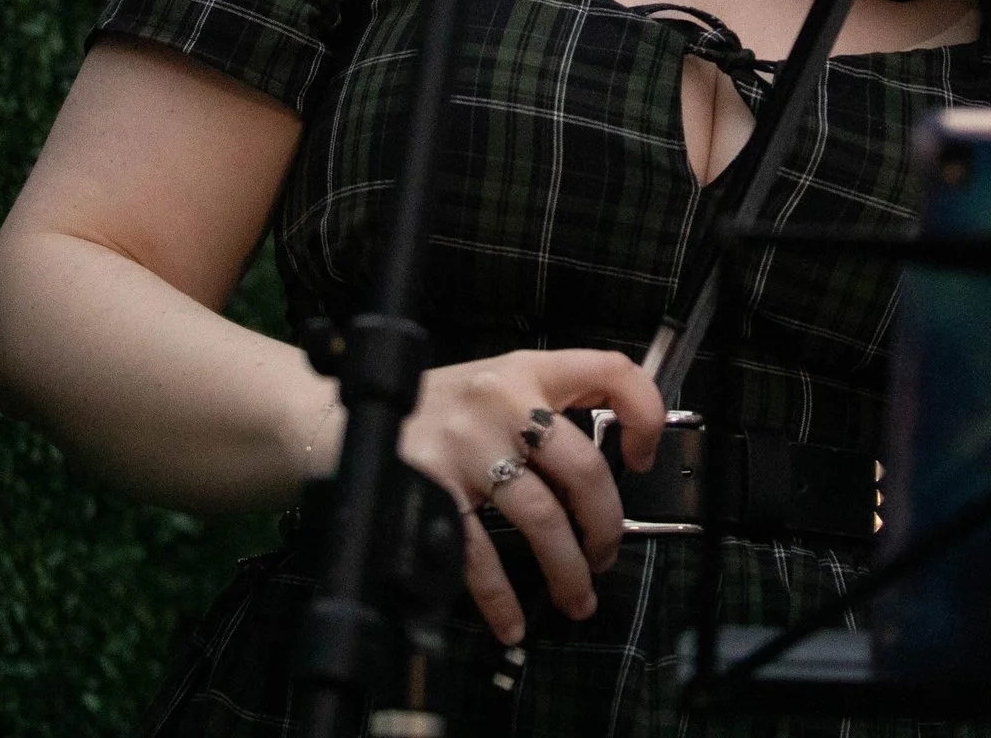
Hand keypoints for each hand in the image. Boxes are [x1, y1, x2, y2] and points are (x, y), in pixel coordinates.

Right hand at [395, 348, 664, 644]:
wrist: (345, 417)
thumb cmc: (436, 408)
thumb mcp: (496, 385)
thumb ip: (548, 406)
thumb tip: (611, 459)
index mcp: (526, 370)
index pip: (610, 372)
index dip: (645, 415)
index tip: (643, 460)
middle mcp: (500, 402)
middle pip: (583, 468)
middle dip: (605, 524)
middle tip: (605, 555)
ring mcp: (464, 446)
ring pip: (541, 517)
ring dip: (567, 569)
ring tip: (576, 596)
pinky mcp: (431, 488)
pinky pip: (479, 554)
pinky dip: (500, 597)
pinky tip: (511, 621)